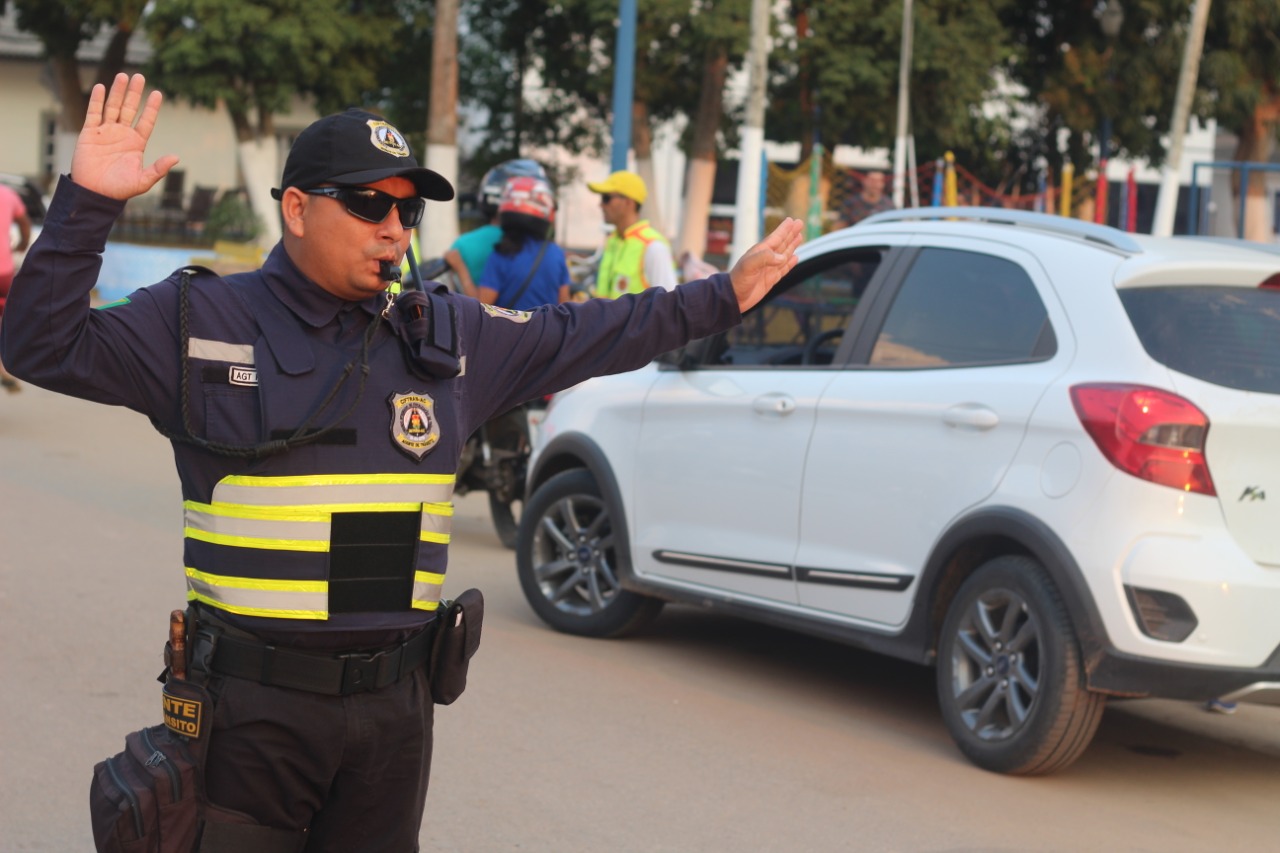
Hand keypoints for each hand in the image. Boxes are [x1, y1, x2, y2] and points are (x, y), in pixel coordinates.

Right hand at [71, 73, 178, 200]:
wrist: (93, 193)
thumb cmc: (119, 189)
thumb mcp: (143, 180)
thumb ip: (159, 169)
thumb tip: (176, 157)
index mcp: (136, 143)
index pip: (146, 121)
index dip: (151, 108)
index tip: (158, 93)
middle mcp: (122, 134)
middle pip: (129, 108)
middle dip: (134, 93)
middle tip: (139, 76)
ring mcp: (106, 132)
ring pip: (112, 107)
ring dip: (117, 92)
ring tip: (123, 76)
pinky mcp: (89, 133)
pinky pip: (94, 113)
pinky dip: (97, 100)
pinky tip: (102, 87)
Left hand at [728, 217, 803, 311]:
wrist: (733, 298)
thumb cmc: (738, 279)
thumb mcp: (748, 265)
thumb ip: (765, 258)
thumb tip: (783, 257)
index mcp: (760, 252)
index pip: (775, 238)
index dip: (784, 229)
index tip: (792, 220)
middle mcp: (765, 258)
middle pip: (782, 243)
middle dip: (791, 234)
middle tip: (799, 223)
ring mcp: (769, 269)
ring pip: (784, 254)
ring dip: (792, 245)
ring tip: (799, 237)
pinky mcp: (771, 279)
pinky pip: (784, 269)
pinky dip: (790, 263)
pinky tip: (795, 257)